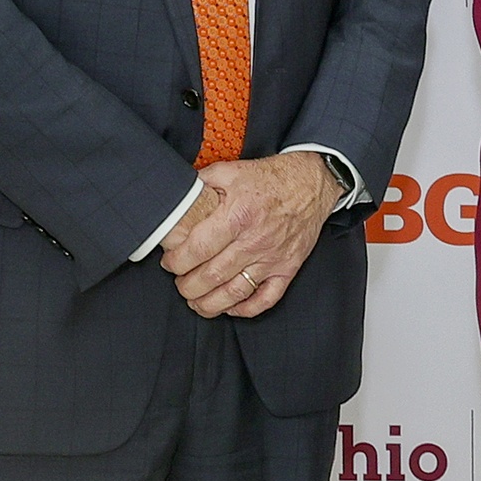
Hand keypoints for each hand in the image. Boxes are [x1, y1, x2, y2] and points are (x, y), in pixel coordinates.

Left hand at [161, 152, 336, 318]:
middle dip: (188, 286)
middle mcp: (255, 240)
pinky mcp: (287, 268)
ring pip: (236, 292)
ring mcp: (273, 257)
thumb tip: (176, 197)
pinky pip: (267, 298)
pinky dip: (246, 309)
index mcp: (238, 215)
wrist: (311, 183)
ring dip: (210, 303)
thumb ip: (201, 183)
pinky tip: (230, 307)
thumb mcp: (231, 171)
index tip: (169, 263)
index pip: (198, 249)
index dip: (177, 262)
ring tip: (196, 302)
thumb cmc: (271, 178)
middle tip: (180, 283)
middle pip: (212, 276)